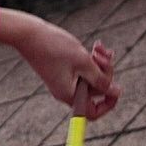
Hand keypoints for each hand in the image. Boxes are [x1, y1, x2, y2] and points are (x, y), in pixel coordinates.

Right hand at [0, 10, 119, 119]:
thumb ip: (101, 78)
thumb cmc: (54, 47)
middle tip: (104, 56)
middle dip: (105, 73)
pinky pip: (85, 69)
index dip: (108, 104)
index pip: (93, 112)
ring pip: (92, 77)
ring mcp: (65, 80)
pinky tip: (96, 47)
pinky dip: (92, 60)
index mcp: (69, 94)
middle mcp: (66, 90)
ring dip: (100, 63)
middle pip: (96, 90)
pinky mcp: (64, 69)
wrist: (29, 34)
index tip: (116, 89)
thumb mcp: (84, 62)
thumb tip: (115, 92)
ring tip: (98, 47)